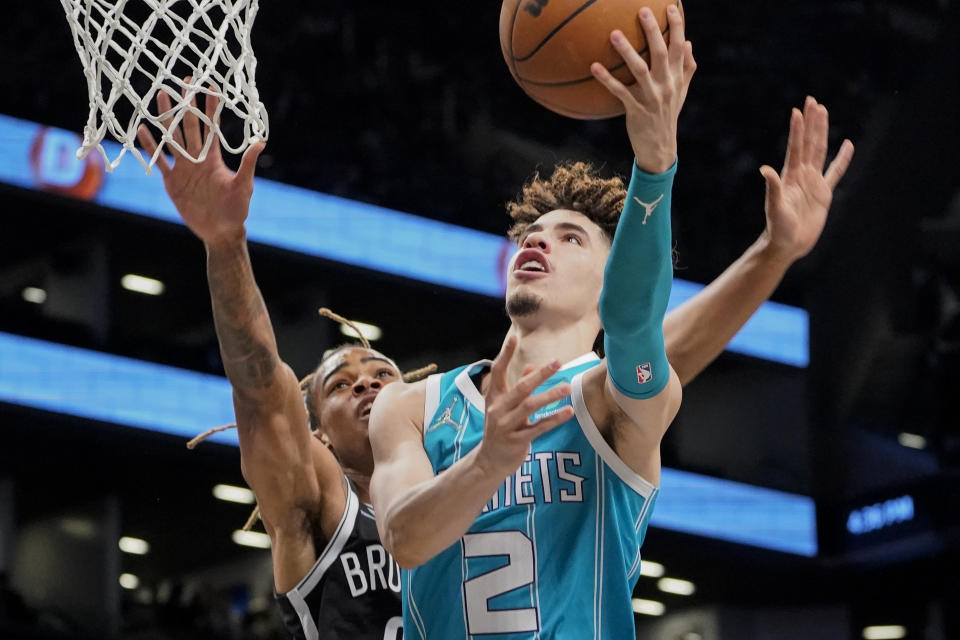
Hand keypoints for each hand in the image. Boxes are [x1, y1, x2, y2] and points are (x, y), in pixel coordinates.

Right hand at [136, 80, 264, 246]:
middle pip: (190, 126)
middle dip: (186, 104)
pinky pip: (160, 161)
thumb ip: (249, 163)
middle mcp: (197, 159)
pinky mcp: (172, 182)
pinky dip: (151, 146)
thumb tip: (262, 141)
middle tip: (182, 81)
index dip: (210, 107)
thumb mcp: (244, 185)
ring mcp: (183, 168)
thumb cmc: (236, 209)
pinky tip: (143, 130)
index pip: (212, 127)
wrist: (220, 231)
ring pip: (172, 138)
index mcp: (214, 158)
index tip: (209, 86)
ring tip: (160, 96)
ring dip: (166, 118)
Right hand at [476, 336, 574, 478]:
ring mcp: (506, 426)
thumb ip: (517, 387)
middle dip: (540, 375)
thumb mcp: (505, 407)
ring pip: (530, 407)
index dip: (505, 354)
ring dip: (550, 396)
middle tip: (557, 362)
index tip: (513, 337)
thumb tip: (531, 368)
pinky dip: (554, 419)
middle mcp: (497, 409)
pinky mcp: (516, 441)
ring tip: (567, 388)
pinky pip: (538, 428)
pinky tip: (568, 412)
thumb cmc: (500, 430)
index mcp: (494, 397)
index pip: (498, 371)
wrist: (489, 462)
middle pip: (520, 388)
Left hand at [590, 5, 695, 173]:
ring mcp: (652, 97)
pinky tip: (594, 66)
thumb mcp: (682, 91)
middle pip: (662, 53)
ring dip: (626, 51)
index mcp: (678, 77)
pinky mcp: (636, 109)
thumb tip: (689, 43)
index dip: (677, 26)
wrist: (660, 145)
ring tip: (613, 33)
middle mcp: (667, 85)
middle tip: (642, 11)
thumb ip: (687, 68)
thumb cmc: (668, 114)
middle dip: (653, 31)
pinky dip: (606, 79)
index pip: (680, 47)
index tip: (671, 7)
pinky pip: (619, 91)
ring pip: (639, 70)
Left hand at [759, 96, 854, 263]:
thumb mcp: (775, 208)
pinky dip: (842, 159)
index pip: (795, 148)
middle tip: (812, 101)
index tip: (798, 110)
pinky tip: (848, 144)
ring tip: (824, 112)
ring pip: (820, 151)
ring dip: (822, 132)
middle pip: (809, 143)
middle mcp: (802, 175)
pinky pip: (836, 172)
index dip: (797, 129)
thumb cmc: (778, 228)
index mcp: (790, 176)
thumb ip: (772, 189)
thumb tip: (765, 170)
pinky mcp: (824, 193)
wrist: (787, 244)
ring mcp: (813, 182)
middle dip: (811, 122)